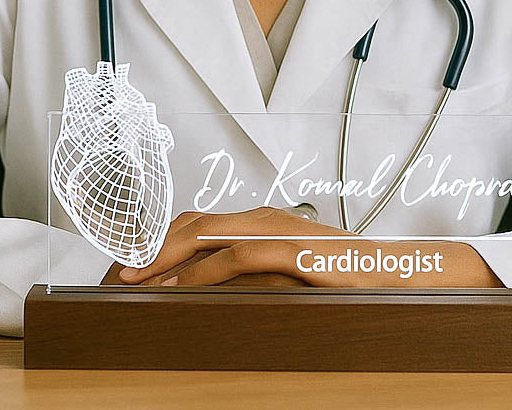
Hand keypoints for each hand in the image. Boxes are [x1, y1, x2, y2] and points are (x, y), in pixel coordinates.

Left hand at [114, 207, 502, 287]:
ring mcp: (275, 229)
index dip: (157, 242)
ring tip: (133, 279)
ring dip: (163, 256)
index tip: (128, 267)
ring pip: (203, 233)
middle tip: (116, 273)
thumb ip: (251, 277)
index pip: (196, 224)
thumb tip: (206, 294)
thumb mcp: (289, 276)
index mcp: (259, 220)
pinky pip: (234, 255)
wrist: (396, 273)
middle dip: (148, 246)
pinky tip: (177, 286)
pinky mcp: (289, 248)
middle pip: (190, 222)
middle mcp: (261, 217)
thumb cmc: (343, 278)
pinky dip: (199, 270)